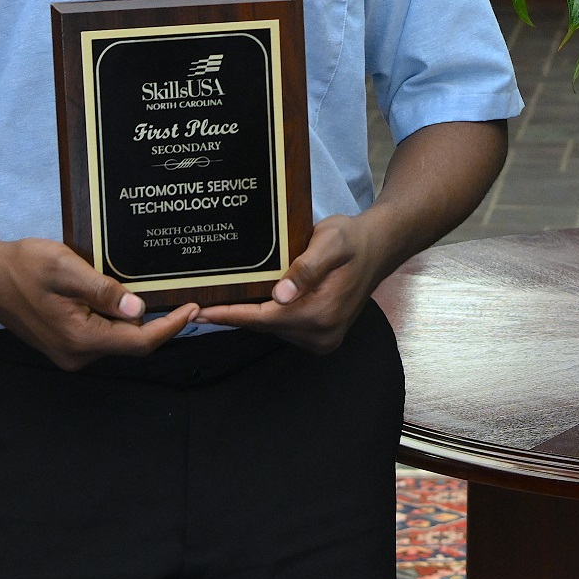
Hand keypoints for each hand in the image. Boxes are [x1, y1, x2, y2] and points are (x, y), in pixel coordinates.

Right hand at [0, 237, 196, 370]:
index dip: (171, 327)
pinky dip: (120, 322)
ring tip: (163, 297)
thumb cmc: (22, 267)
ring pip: (117, 341)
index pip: (139, 341)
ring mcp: (69, 352)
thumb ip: (103, 290)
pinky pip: (102, 336)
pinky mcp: (64, 344)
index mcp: (80, 338)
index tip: (195, 309)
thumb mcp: (66, 268)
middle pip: (132, 344)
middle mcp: (77, 354)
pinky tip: (130, 302)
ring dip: (140, 323)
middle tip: (187, 300)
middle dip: (161, 325)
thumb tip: (139, 309)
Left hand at [195, 211, 383, 352]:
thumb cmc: (352, 239)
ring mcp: (323, 338)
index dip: (230, 315)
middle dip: (235, 314)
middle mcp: (322, 333)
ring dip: (252, 315)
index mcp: (321, 313)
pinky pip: (284, 328)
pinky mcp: (322, 337)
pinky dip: (268, 316)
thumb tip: (280, 295)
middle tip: (201, 301)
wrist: (379, 247)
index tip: (200, 313)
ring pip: (273, 329)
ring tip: (223, 299)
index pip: (264, 318)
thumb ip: (305, 268)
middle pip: (265, 326)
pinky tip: (254, 301)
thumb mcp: (329, 242)